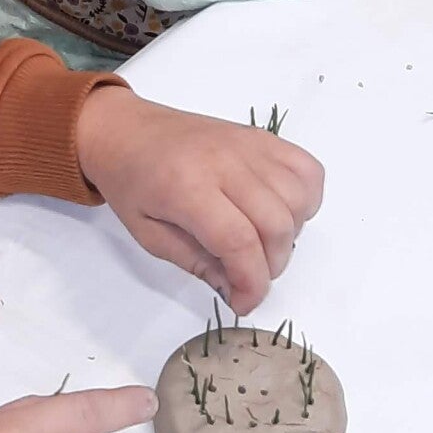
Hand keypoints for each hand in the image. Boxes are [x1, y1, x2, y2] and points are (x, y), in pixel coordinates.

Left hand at [74, 84, 323, 312]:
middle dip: (270, 267)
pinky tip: (281, 212)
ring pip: (297, 199)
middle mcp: (223, 162)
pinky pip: (306, 169)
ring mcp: (247, 145)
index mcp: (185, 187)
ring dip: (289, 235)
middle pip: (275, 224)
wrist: (126, 130)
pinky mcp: (262, 136)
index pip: (238, 242)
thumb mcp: (149, 235)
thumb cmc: (130, 181)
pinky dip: (305, 199)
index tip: (243, 302)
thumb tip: (237, 290)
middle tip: (247, 275)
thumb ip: (196, 264)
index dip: (251, 283)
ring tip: (260, 242)